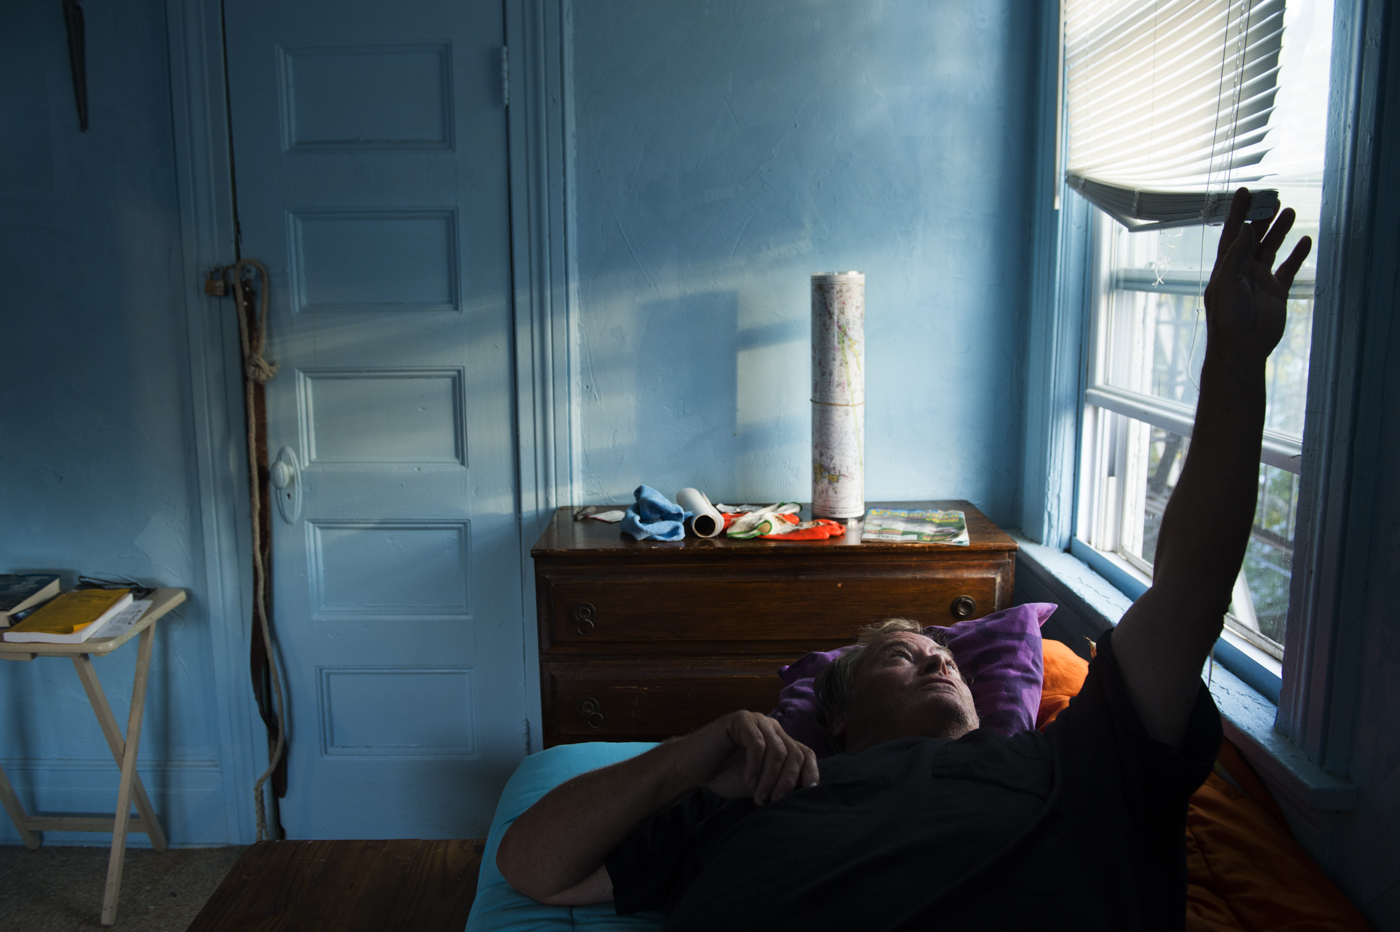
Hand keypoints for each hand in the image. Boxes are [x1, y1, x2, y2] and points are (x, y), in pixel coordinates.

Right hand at [673, 711, 818, 805]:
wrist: (693, 768)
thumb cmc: (725, 776)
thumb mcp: (759, 784)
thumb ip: (778, 782)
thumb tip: (803, 793)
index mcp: (780, 742)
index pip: (806, 754)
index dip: (811, 772)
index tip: (810, 792)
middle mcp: (773, 729)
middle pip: (794, 753)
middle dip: (788, 780)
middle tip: (775, 800)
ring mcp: (758, 722)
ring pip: (777, 750)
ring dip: (770, 777)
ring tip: (759, 796)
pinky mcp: (741, 720)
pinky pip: (757, 743)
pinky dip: (754, 766)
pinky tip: (747, 781)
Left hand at [1204, 188, 1312, 364]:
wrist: (1243, 347)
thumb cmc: (1228, 317)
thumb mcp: (1226, 283)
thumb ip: (1236, 255)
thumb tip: (1245, 228)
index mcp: (1226, 266)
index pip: (1232, 233)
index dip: (1237, 212)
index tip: (1246, 191)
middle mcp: (1242, 270)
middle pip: (1253, 236)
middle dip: (1262, 217)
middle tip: (1273, 197)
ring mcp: (1260, 279)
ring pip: (1271, 248)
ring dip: (1280, 230)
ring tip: (1290, 211)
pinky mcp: (1276, 290)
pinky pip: (1289, 268)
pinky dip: (1297, 254)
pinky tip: (1305, 240)